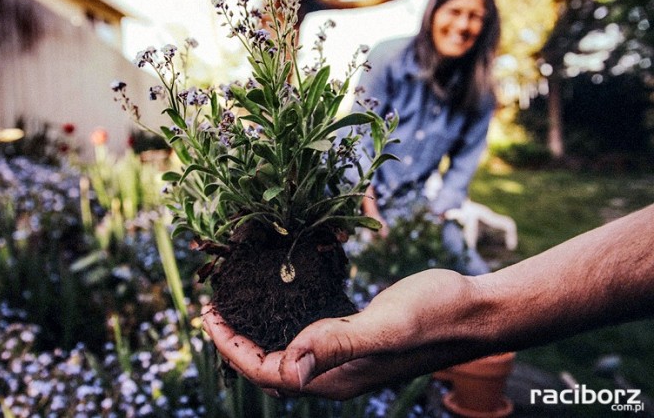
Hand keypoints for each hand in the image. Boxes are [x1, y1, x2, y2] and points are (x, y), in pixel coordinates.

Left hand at [202, 269, 475, 399]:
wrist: (475, 311)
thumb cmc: (436, 316)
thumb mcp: (387, 326)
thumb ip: (338, 344)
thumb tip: (287, 370)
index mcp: (336, 378)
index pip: (267, 372)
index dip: (231, 347)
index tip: (208, 314)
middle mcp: (337, 374)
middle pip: (270, 368)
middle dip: (235, 343)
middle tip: (213, 308)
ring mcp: (349, 359)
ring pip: (288, 354)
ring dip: (257, 334)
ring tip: (236, 307)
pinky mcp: (358, 339)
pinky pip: (309, 339)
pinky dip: (285, 323)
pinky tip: (280, 303)